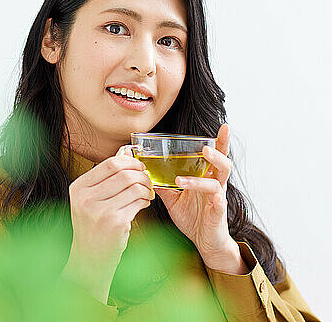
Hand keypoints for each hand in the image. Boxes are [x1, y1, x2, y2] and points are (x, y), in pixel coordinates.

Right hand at [62, 144, 154, 302]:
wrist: (89, 258)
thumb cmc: (93, 226)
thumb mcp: (93, 199)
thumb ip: (108, 176)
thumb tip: (125, 150)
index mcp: (78, 188)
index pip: (110, 164)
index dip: (130, 162)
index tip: (139, 167)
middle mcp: (86, 198)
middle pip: (123, 173)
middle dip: (141, 174)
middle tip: (147, 180)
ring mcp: (100, 211)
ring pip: (133, 186)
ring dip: (146, 188)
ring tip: (147, 193)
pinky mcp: (115, 223)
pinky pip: (138, 202)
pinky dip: (146, 200)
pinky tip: (144, 203)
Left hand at [153, 124, 245, 271]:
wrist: (204, 242)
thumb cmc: (193, 218)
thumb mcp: (174, 199)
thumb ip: (163, 185)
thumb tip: (144, 173)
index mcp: (206, 179)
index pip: (215, 157)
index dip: (221, 142)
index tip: (224, 126)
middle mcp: (215, 185)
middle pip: (224, 164)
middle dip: (218, 152)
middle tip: (204, 147)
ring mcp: (218, 199)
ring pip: (217, 182)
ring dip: (198, 180)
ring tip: (181, 179)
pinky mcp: (217, 213)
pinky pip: (218, 203)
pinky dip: (212, 199)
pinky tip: (206, 196)